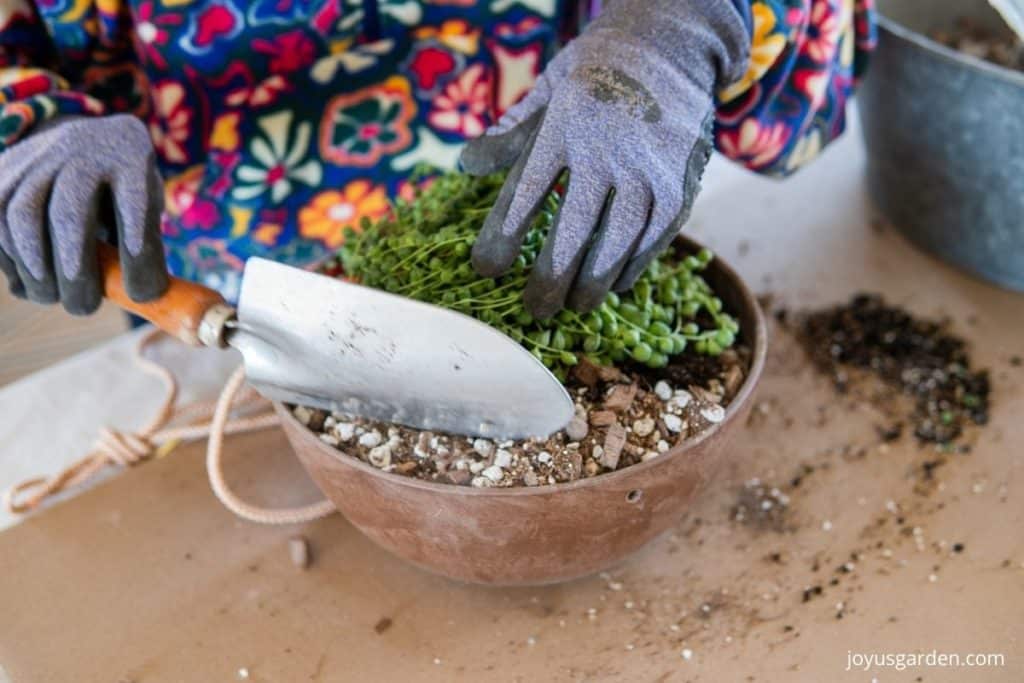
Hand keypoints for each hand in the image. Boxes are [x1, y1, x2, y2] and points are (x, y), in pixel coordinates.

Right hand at [0, 115, 167, 314]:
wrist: (85, 141)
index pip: (134, 204)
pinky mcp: (5, 169)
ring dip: (33, 267)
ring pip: (20, 215)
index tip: (141, 294)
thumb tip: (141, 296)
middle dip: (73, 270)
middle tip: (83, 308)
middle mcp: (81, 147)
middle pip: (68, 212)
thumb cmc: (125, 188)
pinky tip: (27, 281)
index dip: (137, 252)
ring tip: (49, 297)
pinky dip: (9, 256)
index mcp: (129, 153)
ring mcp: (37, 155)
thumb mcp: (148, 206)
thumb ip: (144, 243)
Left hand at [461, 0, 747, 318]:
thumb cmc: (596, 73)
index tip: (485, 269)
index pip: (526, 192)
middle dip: (550, 276)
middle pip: (573, 228)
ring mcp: (649, 167)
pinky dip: (636, 263)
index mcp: (564, 125)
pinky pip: (657, 234)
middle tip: (535, 309)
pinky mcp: (681, 180)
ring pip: (619, 239)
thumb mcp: (549, 89)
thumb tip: (467, 166)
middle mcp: (607, 148)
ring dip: (595, 280)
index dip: (503, 236)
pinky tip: (618, 283)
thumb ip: (512, 132)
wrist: (671, 42)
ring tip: (576, 307)